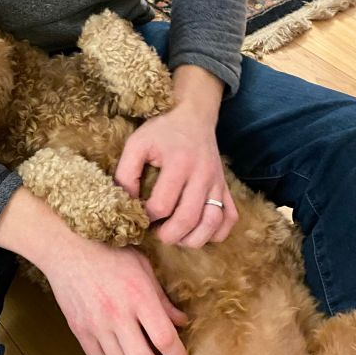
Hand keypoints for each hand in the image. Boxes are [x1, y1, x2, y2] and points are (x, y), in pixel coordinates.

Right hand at [40, 235, 188, 354]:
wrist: (69, 246)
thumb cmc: (110, 252)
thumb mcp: (143, 267)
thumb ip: (162, 298)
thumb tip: (181, 322)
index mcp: (140, 297)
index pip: (165, 339)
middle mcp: (119, 315)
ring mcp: (96, 324)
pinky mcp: (79, 329)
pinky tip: (115, 347)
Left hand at [115, 67, 237, 247]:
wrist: (193, 115)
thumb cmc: (162, 130)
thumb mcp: (137, 144)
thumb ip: (125, 173)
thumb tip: (127, 202)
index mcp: (178, 164)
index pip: (162, 206)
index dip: (147, 216)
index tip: (141, 212)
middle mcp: (202, 175)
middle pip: (188, 219)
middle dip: (168, 235)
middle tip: (156, 233)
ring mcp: (217, 182)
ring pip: (212, 223)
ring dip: (193, 239)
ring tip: (177, 236)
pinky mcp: (225, 187)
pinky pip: (230, 218)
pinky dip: (217, 232)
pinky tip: (199, 231)